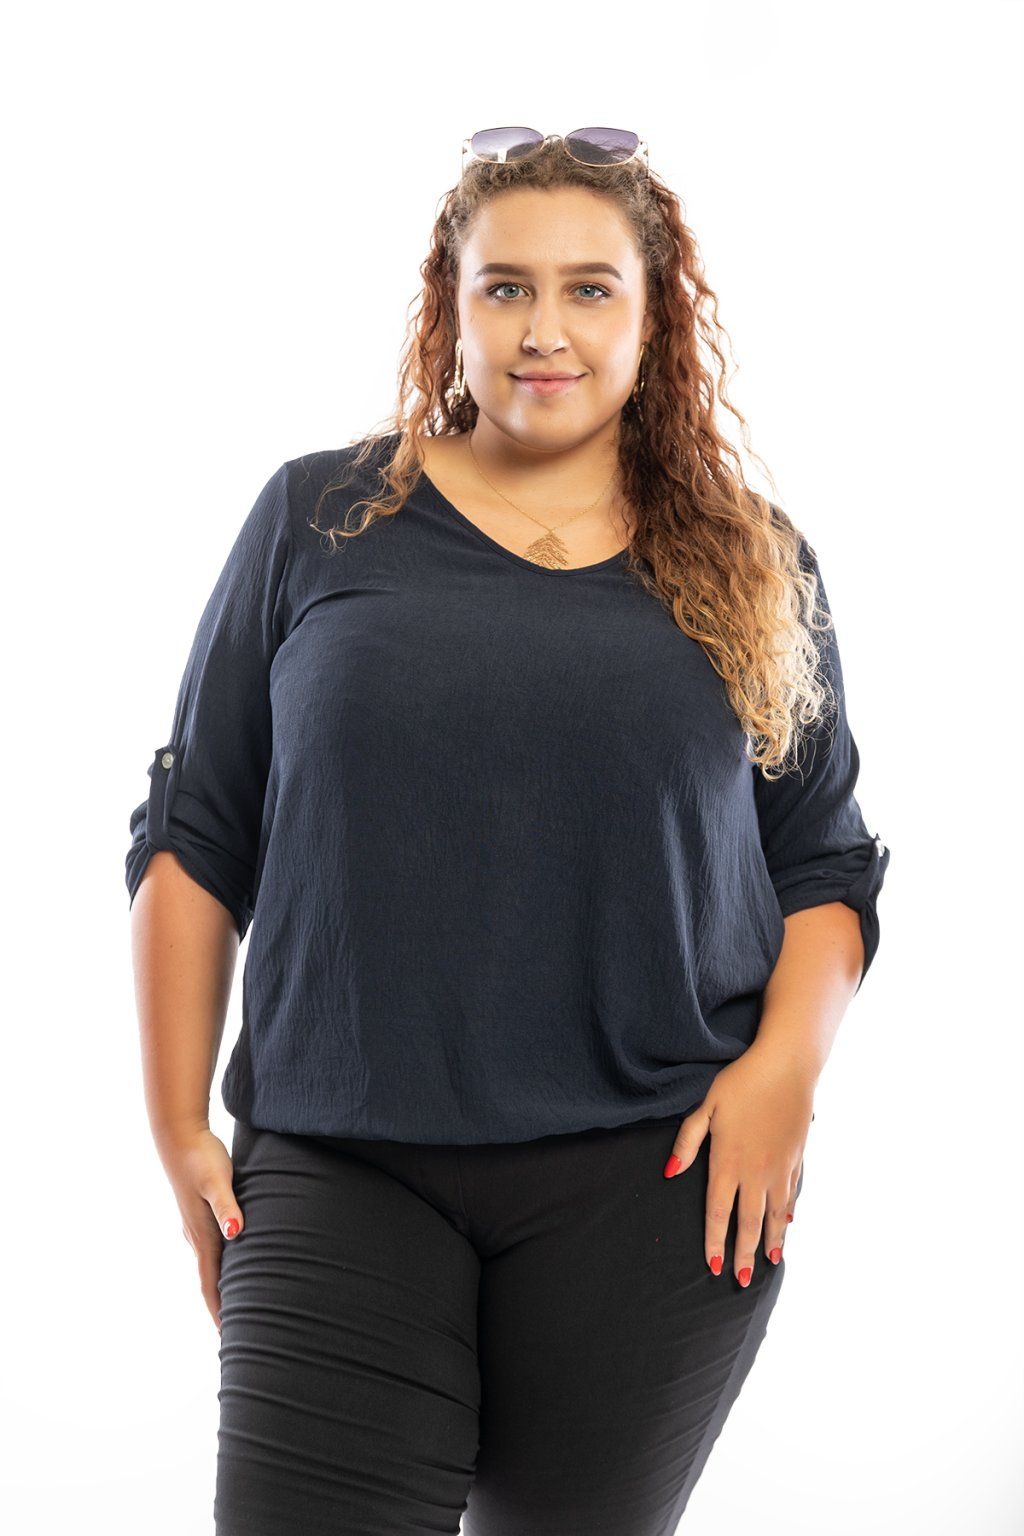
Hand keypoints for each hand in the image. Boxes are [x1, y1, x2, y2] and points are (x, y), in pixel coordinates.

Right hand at [157, 1126, 245, 1333]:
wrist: (179, 1135)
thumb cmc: (202, 1157)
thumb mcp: (218, 1181)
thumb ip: (228, 1207)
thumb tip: (235, 1234)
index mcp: (203, 1234)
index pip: (210, 1283)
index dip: (219, 1310)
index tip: (226, 1337)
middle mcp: (197, 1234)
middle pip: (209, 1279)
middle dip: (219, 1305)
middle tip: (234, 1331)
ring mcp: (195, 1224)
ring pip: (209, 1264)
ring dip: (218, 1285)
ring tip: (231, 1302)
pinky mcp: (198, 1211)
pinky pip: (210, 1247)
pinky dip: (219, 1263)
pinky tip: (228, 1260)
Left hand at [664, 1045, 812, 1284]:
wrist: (786, 1067)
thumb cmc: (741, 1082)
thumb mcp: (706, 1106)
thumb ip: (688, 1141)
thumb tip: (669, 1172)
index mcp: (727, 1162)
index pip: (718, 1212)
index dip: (715, 1241)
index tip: (714, 1266)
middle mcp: (755, 1172)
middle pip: (748, 1222)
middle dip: (743, 1254)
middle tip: (740, 1280)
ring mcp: (779, 1168)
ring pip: (775, 1215)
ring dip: (771, 1241)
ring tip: (769, 1263)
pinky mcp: (796, 1158)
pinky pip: (791, 1195)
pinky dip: (789, 1215)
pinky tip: (789, 1225)